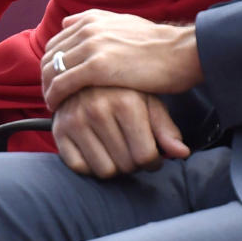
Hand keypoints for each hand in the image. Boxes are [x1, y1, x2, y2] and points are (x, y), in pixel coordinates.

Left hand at [41, 9, 203, 110]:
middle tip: (51, 95)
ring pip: (51, 70)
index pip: (56, 41)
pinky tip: (58, 108)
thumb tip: (69, 22)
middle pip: (49, 55)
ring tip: (54, 104)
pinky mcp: (97, 68)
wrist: (181, 53)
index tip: (55, 79)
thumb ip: (97, 22)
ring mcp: (92, 47)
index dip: (51, 63)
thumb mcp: (125, 23)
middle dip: (46, 77)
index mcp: (93, 19)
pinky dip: (54, 98)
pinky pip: (61, 85)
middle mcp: (89, 28)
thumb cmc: (158, 44)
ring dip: (47, 89)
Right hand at [53, 87, 189, 177]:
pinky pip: (79, 167)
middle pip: (126, 165)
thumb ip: (165, 127)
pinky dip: (91, 165)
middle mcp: (98, 110)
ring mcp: (76, 120)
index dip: (153, 162)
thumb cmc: (125, 87)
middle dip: (135, 164)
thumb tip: (182, 153)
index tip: (152, 157)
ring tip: (119, 151)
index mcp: (126, 102)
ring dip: (114, 167)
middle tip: (135, 152)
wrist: (87, 70)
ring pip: (103, 170)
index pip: (144, 155)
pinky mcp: (58, 130)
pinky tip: (99, 150)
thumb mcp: (149, 99)